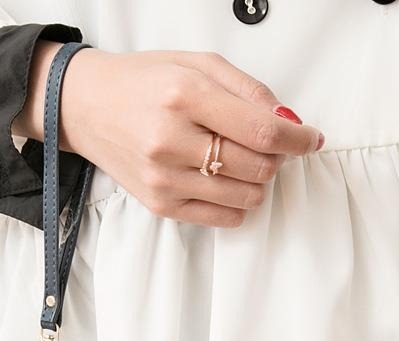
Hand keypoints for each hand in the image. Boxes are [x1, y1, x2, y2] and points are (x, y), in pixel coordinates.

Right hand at [14, 43, 323, 227]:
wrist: (87, 108)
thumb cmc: (143, 82)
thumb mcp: (197, 64)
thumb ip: (248, 90)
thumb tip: (288, 123)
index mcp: (185, 96)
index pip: (262, 132)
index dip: (298, 139)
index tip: (311, 139)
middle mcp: (172, 142)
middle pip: (258, 167)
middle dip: (276, 158)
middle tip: (266, 144)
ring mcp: (165, 179)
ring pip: (245, 197)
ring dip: (257, 181)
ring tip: (240, 161)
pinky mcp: (161, 205)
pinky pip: (223, 218)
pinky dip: (238, 203)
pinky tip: (226, 182)